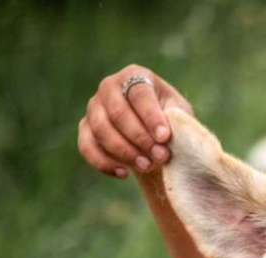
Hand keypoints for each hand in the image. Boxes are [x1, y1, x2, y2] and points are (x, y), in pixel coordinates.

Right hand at [78, 64, 193, 178]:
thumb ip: (176, 120)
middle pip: (117, 112)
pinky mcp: (85, 129)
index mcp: (136, 76)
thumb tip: (163, 136)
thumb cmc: (172, 120)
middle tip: (160, 156)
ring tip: (147, 165)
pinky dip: (104, 163)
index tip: (164, 137)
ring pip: (101, 130)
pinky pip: (87, 147)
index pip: (139, 94)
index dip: (151, 116)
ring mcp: (94, 107)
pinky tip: (124, 174)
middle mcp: (109, 87)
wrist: (156, 137)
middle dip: (140, 138)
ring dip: (125, 152)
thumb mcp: (180, 115)